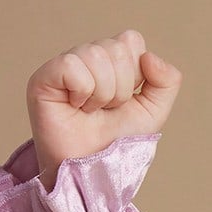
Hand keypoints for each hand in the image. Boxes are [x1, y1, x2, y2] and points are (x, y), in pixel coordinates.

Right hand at [26, 29, 180, 190]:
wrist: (95, 170)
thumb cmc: (118, 143)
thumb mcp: (154, 112)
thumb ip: (167, 82)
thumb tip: (149, 56)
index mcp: (111, 61)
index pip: (131, 40)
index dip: (136, 73)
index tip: (125, 100)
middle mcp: (86, 58)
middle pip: (116, 48)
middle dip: (122, 88)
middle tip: (107, 110)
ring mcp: (64, 65)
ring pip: (96, 54)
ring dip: (103, 93)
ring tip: (92, 111)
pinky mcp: (44, 77)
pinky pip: (73, 65)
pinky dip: (83, 91)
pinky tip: (76, 108)